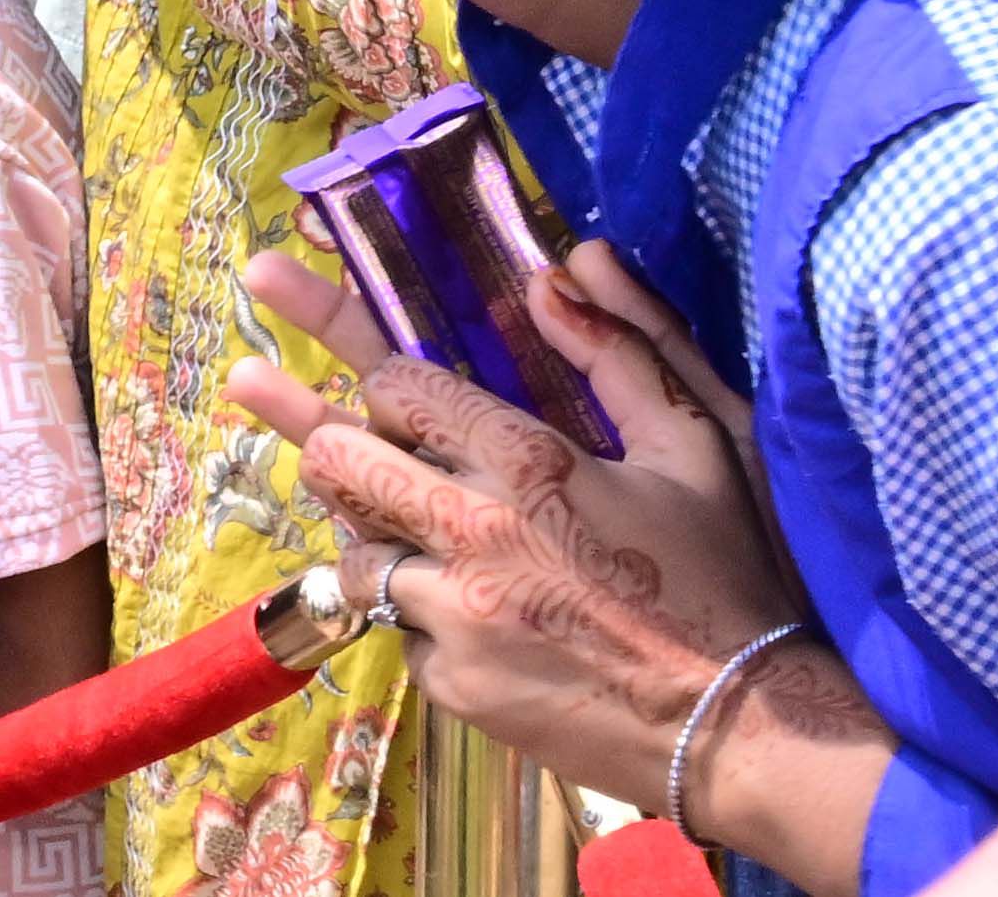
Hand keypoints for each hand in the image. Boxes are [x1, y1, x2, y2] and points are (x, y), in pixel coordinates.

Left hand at [222, 239, 890, 843]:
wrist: (744, 731)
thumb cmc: (726, 576)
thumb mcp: (700, 445)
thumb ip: (627, 348)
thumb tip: (565, 266)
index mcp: (530, 461)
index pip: (399, 383)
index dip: (373, 365)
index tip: (347, 348)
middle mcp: (474, 532)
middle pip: (339, 455)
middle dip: (305, 418)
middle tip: (253, 377)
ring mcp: (453, 613)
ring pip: (352, 546)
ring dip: (363, 524)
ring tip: (373, 505)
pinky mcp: (449, 683)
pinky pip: (396, 625)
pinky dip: (417, 611)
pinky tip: (469, 612)